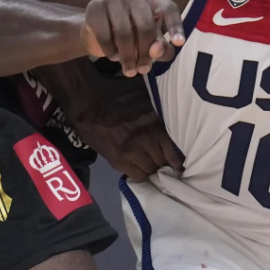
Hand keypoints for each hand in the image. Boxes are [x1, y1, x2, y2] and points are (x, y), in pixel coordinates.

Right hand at [69, 75, 183, 180]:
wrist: (90, 103)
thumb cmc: (119, 94)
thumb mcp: (146, 96)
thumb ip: (161, 108)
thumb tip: (177, 109)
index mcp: (156, 126)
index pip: (173, 153)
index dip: (176, 161)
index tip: (179, 164)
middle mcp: (146, 141)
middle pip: (162, 163)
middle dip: (164, 164)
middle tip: (164, 164)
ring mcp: (131, 152)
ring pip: (149, 170)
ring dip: (152, 169)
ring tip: (151, 165)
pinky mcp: (117, 160)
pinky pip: (134, 175)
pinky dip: (139, 174)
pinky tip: (140, 169)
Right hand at [80, 0, 184, 76]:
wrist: (100, 30)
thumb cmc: (134, 35)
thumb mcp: (153, 43)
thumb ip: (162, 49)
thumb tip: (155, 50)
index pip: (169, 9)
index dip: (175, 26)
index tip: (179, 43)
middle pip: (146, 25)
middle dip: (145, 53)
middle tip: (143, 70)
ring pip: (124, 32)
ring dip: (127, 57)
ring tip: (129, 69)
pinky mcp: (94, 7)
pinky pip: (104, 35)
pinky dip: (110, 51)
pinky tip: (114, 56)